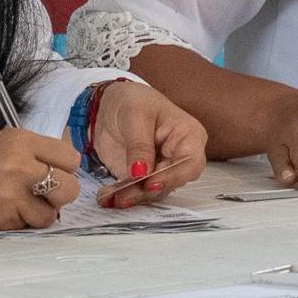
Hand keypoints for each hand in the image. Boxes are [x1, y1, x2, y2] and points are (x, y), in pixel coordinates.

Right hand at [0, 129, 81, 231]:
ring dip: (42, 213)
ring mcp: (13, 194)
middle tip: (42, 195)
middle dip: (61, 194)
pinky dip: (23, 224)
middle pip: (70, 187)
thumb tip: (58, 170)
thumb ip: (30, 153)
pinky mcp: (3, 218)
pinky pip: (30, 226)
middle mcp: (21, 165)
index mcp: (21, 140)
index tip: (52, 173)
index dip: (64, 168)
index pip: (69, 157)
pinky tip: (5, 214)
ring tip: (22, 207)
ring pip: (53, 213)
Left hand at [81, 81, 206, 208]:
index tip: (150, 183)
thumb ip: (139, 145)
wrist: (109, 105)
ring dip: (132, 196)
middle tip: (125, 195)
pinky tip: (107, 197)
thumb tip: (142, 173)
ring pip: (153, 192)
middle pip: (171, 181)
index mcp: (188, 136)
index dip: (173, 176)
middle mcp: (179, 156)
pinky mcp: (143, 178)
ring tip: (112, 197)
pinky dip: (122, 195)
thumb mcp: (135, 115)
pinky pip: (137, 192)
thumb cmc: (132, 100)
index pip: (190, 163)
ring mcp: (161, 169)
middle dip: (147, 190)